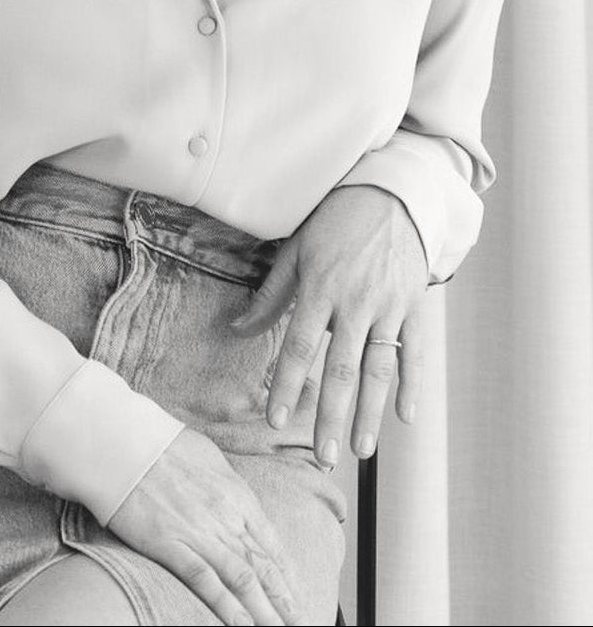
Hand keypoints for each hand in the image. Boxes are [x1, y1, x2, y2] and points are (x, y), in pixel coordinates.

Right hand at [107, 427, 309, 625]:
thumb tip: (237, 501)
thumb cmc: (163, 443)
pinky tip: (242, 625)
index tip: (296, 597)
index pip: (271, 543)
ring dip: (264, 612)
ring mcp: (199, 532)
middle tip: (301, 624)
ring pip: (242, 579)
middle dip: (284, 601)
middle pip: (262, 566)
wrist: (125, 441)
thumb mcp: (210, 458)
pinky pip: (205, 581)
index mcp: (237, 494)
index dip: (287, 575)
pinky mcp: (170, 545)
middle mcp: (225, 517)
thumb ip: (227, 486)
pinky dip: (226, 607)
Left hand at [231, 186, 427, 469]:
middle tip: (324, 457)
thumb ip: (271, 295)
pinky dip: (411, 384)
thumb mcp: (297, 250)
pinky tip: (405, 417)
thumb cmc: (334, 223)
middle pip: (342, 367)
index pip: (300, 344)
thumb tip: (237, 330)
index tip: (277, 420)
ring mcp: (389, 305)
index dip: (288, 383)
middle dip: (331, 415)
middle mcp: (356, 300)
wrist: (390, 194)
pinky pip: (414, 351)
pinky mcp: (414, 305)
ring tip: (361, 450)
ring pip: (379, 368)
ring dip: (370, 412)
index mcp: (320, 286)